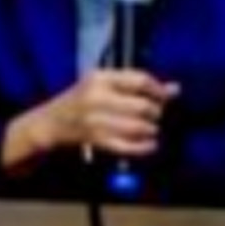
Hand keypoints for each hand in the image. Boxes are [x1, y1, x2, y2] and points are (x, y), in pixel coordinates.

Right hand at [4, 70, 180, 169]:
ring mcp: (95, 120)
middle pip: (142, 106)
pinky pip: (127, 146)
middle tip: (158, 116)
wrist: (48, 123)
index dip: (158, 90)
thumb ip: (137, 86)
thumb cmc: (81, 100)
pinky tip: (150, 145)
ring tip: (153, 130)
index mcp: (99, 78)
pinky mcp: (95, 140)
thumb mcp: (104, 85)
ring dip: (151, 131)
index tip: (166, 97)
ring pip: (137, 127)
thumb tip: (175, 89)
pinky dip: (144, 147)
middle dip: (156, 113)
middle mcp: (96, 97)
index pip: (140, 80)